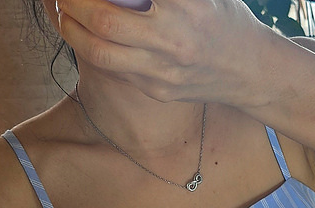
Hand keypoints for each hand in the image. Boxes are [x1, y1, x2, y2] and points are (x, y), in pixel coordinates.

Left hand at [54, 0, 270, 104]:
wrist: (249, 70)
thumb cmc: (223, 15)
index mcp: (188, 5)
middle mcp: (175, 40)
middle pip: (105, 21)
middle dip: (73, 2)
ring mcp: (164, 71)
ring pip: (101, 53)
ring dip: (72, 30)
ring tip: (65, 12)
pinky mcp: (158, 90)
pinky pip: (115, 69)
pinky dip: (92, 48)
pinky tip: (85, 33)